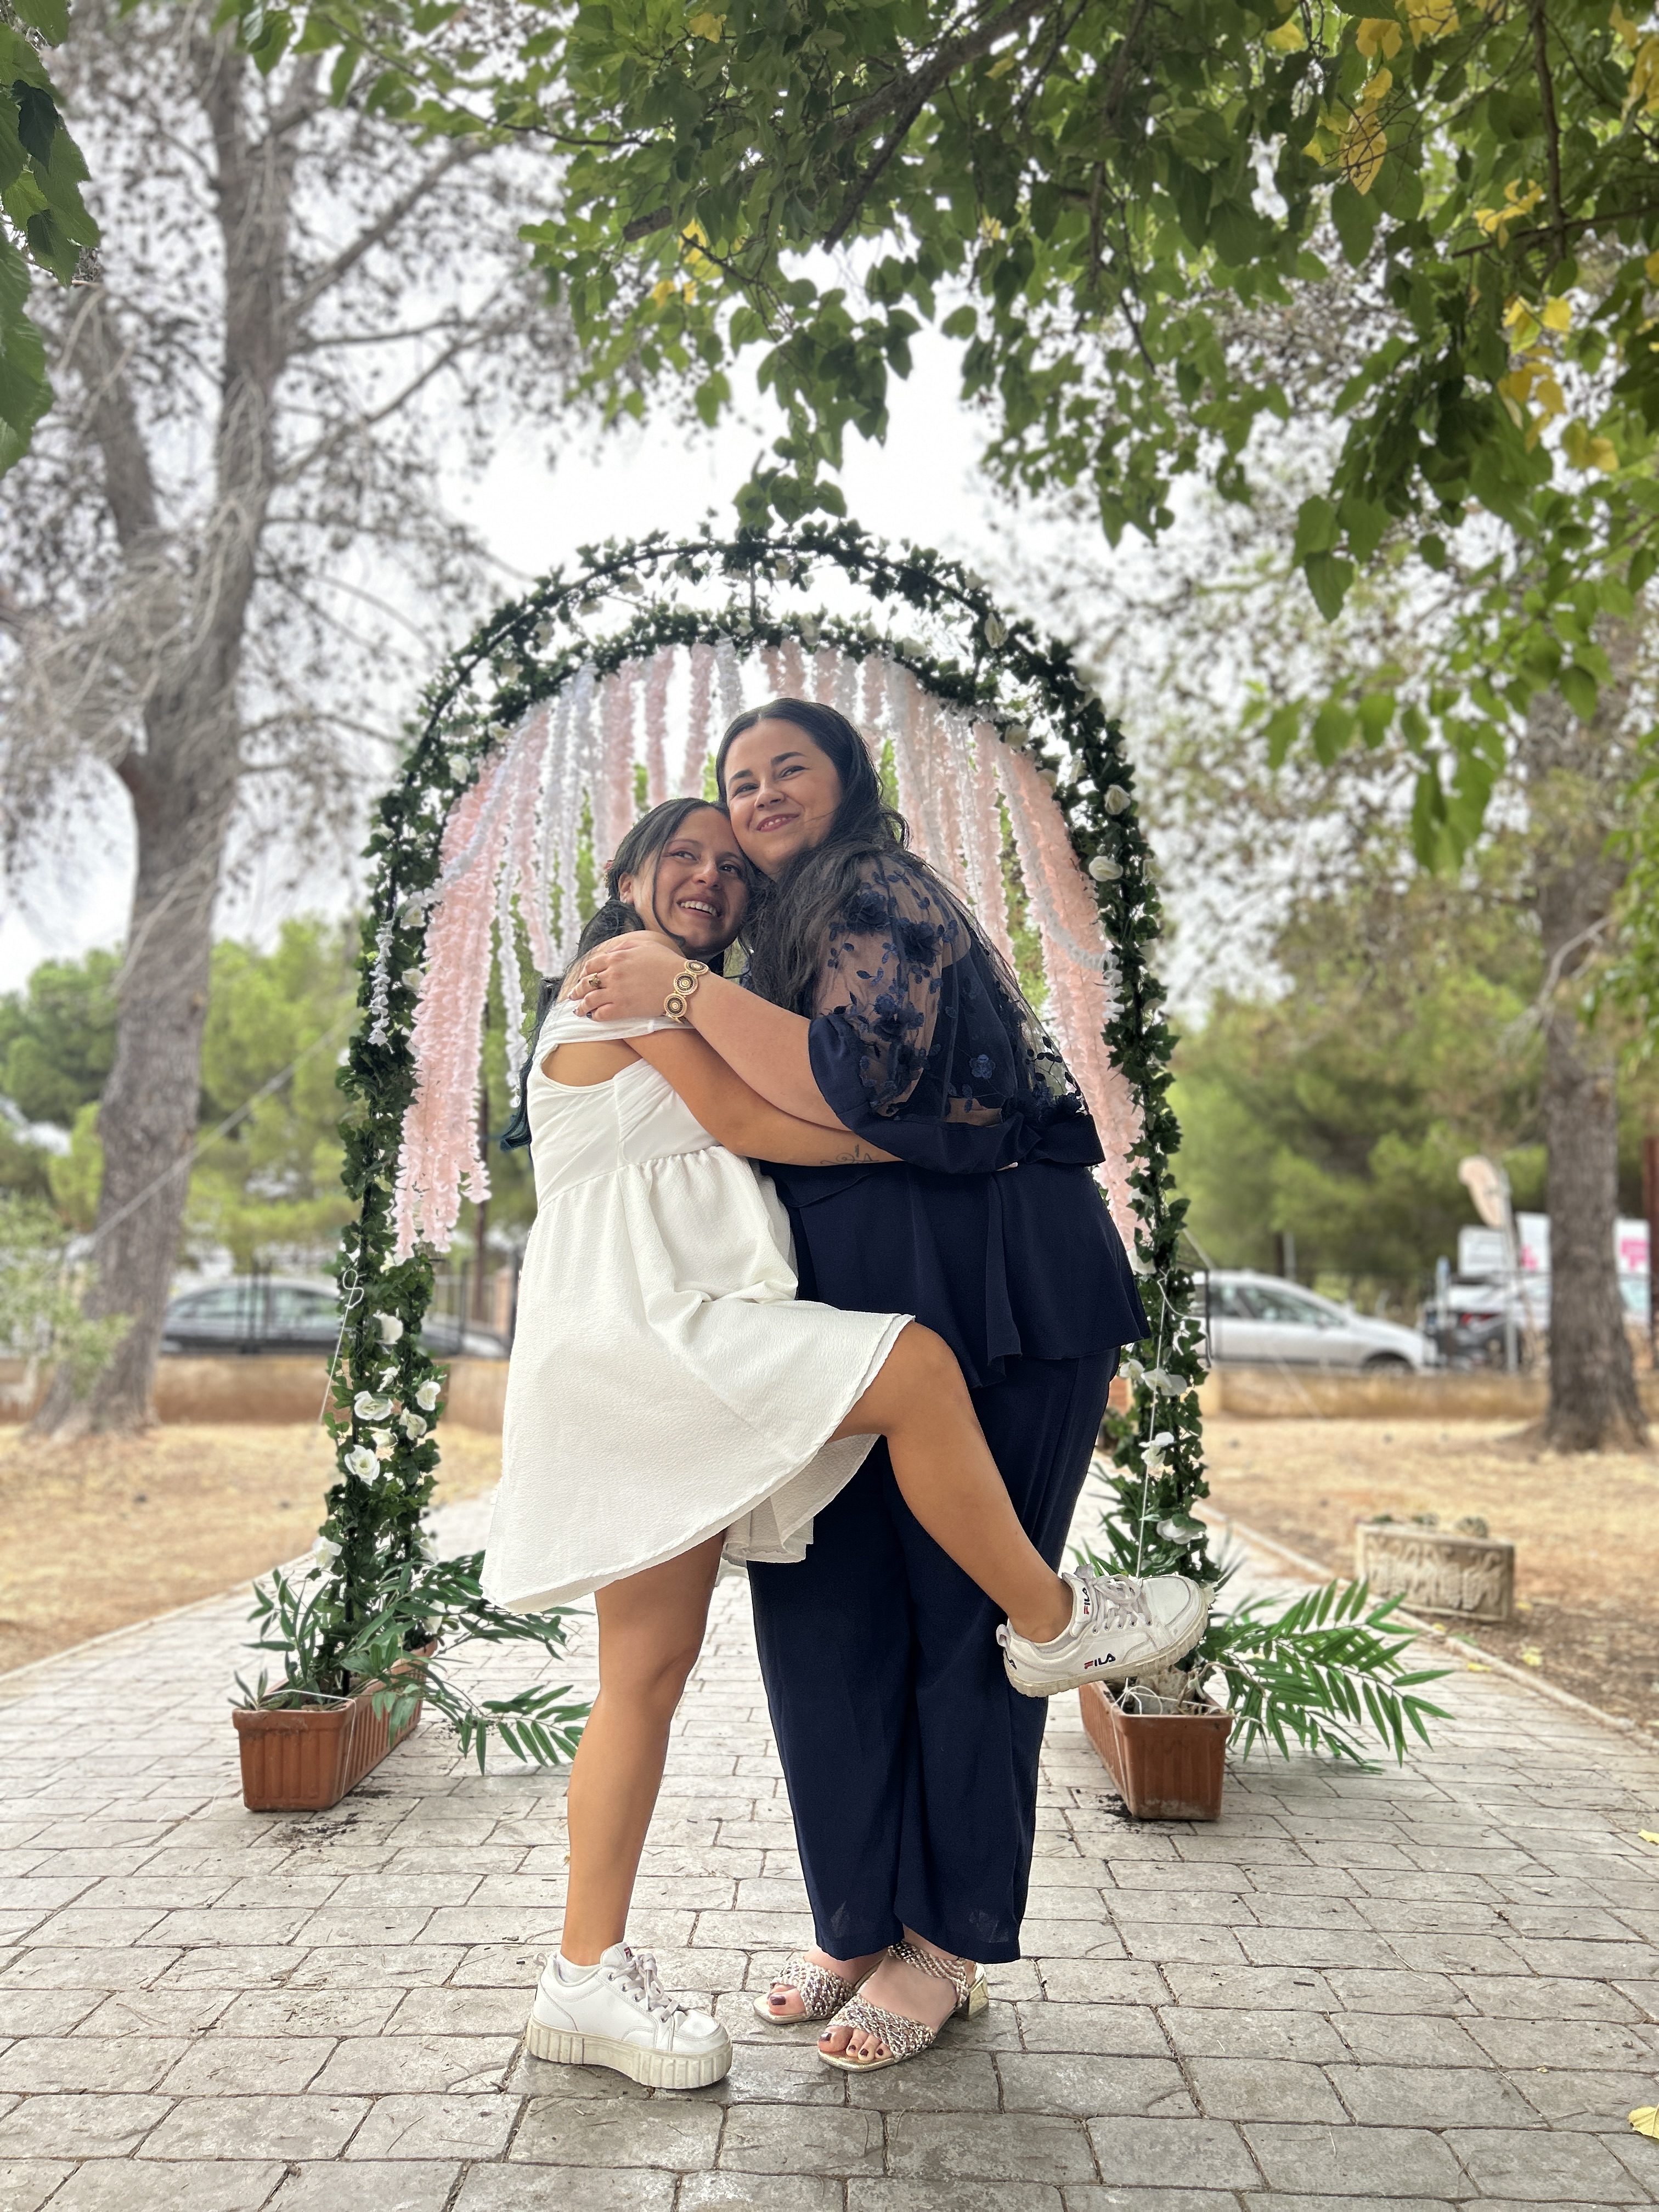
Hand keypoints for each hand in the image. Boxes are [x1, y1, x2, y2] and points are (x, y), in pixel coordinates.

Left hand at [572, 932, 689, 1021]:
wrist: (680, 983)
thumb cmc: (667, 963)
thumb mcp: (645, 945)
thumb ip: (625, 946)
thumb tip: (611, 950)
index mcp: (617, 957)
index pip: (591, 965)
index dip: (584, 973)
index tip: (582, 978)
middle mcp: (612, 974)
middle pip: (586, 983)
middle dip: (577, 990)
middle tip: (573, 995)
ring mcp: (616, 992)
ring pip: (590, 1000)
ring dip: (581, 1006)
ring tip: (577, 1010)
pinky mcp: (623, 1008)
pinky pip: (601, 1014)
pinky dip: (594, 1016)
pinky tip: (593, 1017)